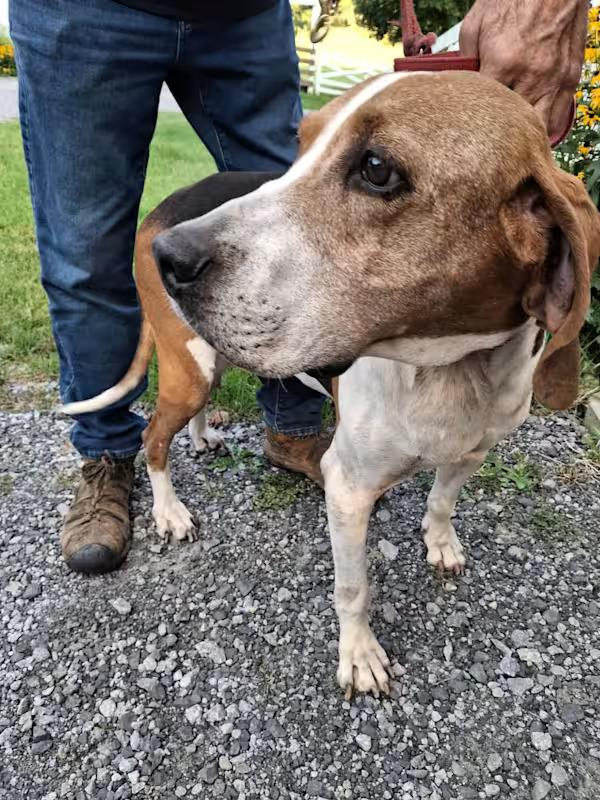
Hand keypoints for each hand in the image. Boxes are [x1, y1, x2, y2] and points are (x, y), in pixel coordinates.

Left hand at [460, 0, 587, 141]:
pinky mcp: (570, 76)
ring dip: (525, 140)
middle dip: (499, 141)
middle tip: (486, 152)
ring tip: (511, 148)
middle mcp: (532, 76)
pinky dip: (548, 129)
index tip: (465, 133)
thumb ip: (464, 60)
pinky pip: (560, 115)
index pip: (484, 111)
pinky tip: (535, 134)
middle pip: (513, 128)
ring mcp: (554, 79)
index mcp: (503, 64)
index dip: (473, 124)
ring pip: (540, 128)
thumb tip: (457, 85)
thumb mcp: (475, 25)